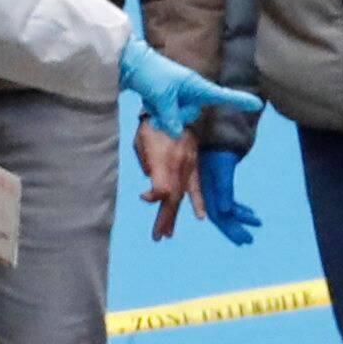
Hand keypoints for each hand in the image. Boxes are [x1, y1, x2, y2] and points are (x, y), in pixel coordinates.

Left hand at [119, 37, 263, 140]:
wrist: (130, 64)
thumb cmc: (150, 74)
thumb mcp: (162, 98)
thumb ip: (171, 118)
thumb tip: (177, 133)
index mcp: (195, 85)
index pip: (221, 95)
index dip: (238, 101)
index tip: (257, 104)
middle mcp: (190, 91)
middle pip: (192, 114)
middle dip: (176, 113)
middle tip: (161, 100)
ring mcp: (178, 95)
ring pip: (177, 117)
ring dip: (163, 113)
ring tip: (152, 98)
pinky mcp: (167, 99)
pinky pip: (167, 115)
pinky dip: (157, 112)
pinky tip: (148, 100)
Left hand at [138, 122, 196, 238]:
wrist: (178, 105)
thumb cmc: (153, 123)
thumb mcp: (141, 140)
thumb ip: (145, 162)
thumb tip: (151, 181)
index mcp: (164, 161)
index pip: (160, 190)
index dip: (153, 196)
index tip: (144, 196)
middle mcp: (179, 168)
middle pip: (171, 200)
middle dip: (164, 219)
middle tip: (158, 237)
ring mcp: (189, 167)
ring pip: (182, 197)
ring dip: (174, 216)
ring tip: (168, 234)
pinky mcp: (195, 165)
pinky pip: (197, 187)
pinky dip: (197, 202)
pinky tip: (201, 216)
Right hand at [192, 148, 261, 247]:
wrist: (224, 124)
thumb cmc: (222, 143)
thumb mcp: (224, 166)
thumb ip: (224, 188)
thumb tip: (227, 212)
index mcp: (205, 188)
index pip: (217, 214)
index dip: (229, 229)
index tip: (242, 240)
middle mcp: (208, 188)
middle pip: (221, 215)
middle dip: (235, 228)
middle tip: (249, 240)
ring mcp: (215, 184)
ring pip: (227, 208)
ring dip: (241, 218)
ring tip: (257, 224)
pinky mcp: (223, 179)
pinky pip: (230, 199)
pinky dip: (241, 208)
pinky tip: (252, 214)